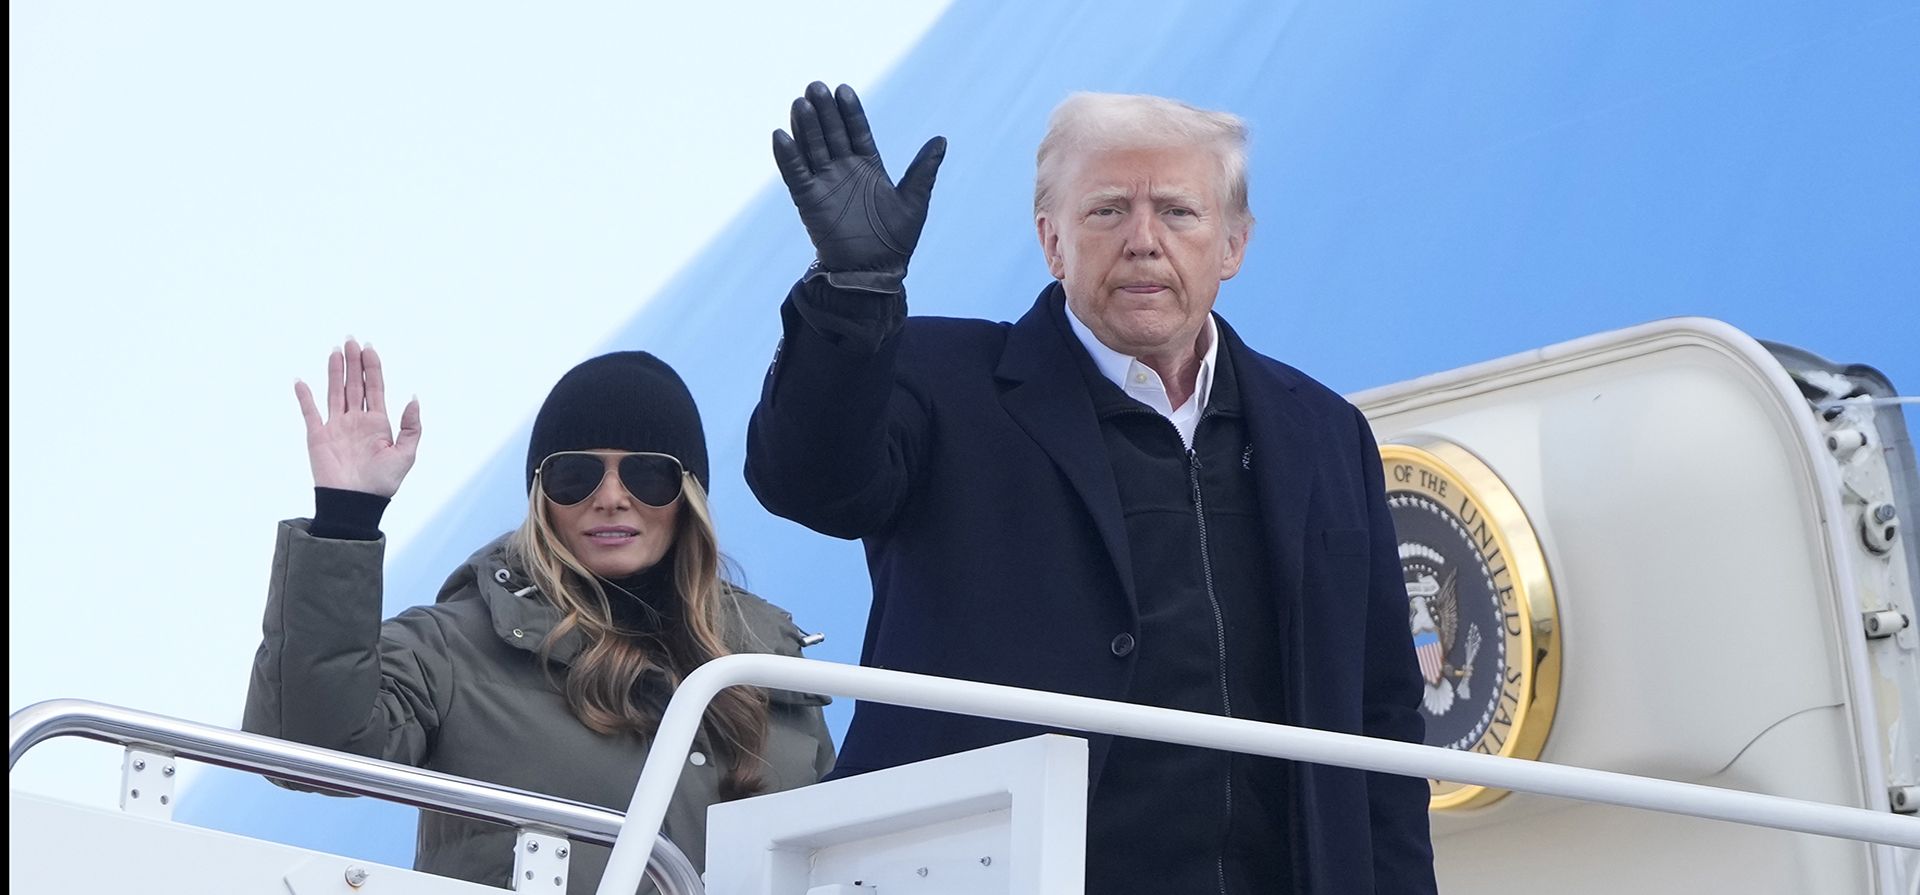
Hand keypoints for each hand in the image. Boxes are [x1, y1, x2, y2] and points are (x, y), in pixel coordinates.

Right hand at [294, 339, 421, 497]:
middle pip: (354, 385)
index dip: (372, 368)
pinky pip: (310, 412)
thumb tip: (414, 398)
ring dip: (335, 371)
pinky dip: (304, 396)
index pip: (375, 388)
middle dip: (354, 363)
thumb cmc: (382, 483)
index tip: (369, 348)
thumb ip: (411, 426)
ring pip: (335, 392)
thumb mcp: (406, 454)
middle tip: (352, 340)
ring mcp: (336, 427)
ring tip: (336, 351)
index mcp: (378, 423)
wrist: (355, 503)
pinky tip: (301, 381)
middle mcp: (356, 421)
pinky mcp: (317, 436)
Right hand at [772, 82, 946, 291]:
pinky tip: (781, 135)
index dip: (850, 111)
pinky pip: (795, 174)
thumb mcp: (914, 201)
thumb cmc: (897, 239)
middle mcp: (844, 169)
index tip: (843, 89)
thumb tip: (941, 140)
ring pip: (812, 148)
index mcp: (868, 165)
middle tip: (816, 87)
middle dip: (824, 111)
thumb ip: (923, 170)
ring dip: (806, 126)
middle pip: (831, 133)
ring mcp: (825, 183)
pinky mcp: (808, 200)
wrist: (873, 272)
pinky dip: (788, 156)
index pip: (857, 130)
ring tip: (800, 103)